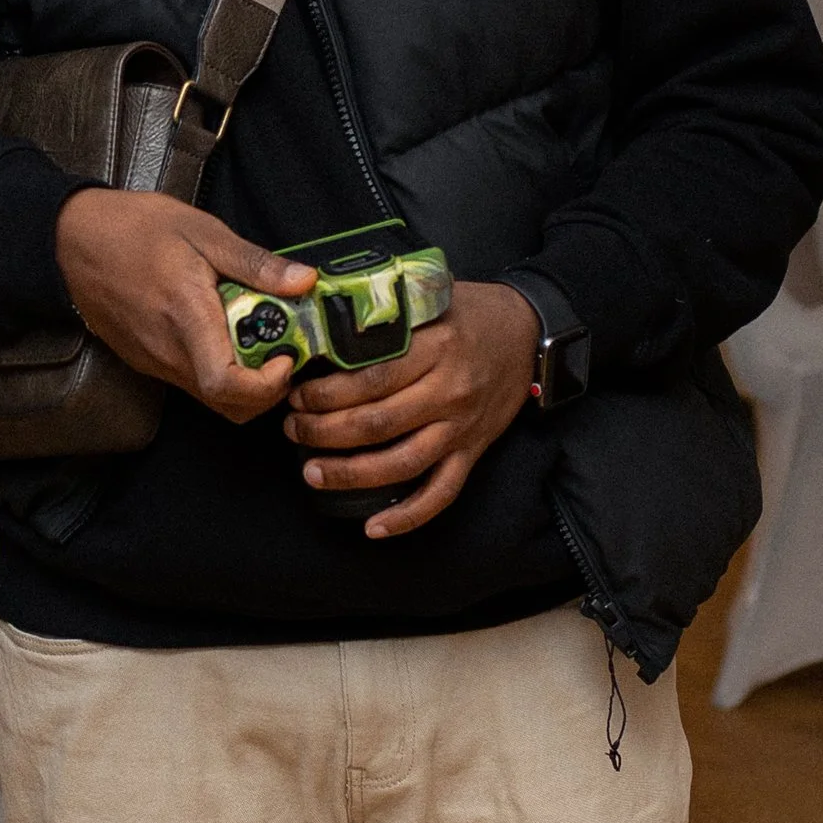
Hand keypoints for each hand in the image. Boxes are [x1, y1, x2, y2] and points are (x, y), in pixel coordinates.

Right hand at [56, 187, 316, 423]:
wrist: (73, 239)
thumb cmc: (134, 229)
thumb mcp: (204, 232)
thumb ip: (256, 264)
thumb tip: (304, 282)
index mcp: (187, 319)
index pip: (228, 386)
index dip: (267, 386)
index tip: (286, 357)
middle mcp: (169, 353)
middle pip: (229, 405)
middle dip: (267, 388)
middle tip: (281, 347)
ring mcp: (156, 362)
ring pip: (211, 397)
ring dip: (243, 379)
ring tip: (252, 333)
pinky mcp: (147, 361)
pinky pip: (191, 381)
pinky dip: (217, 368)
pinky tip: (221, 330)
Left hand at [284, 279, 539, 539]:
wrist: (529, 333)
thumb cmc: (472, 312)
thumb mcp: (431, 295)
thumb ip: (386, 310)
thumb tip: (324, 311)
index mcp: (436, 348)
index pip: (371, 379)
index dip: (327, 394)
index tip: (297, 395)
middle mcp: (449, 391)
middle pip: (377, 424)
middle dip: (325, 433)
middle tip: (293, 430)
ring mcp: (461, 427)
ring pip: (401, 464)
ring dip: (351, 474)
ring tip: (312, 473)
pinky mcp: (472, 451)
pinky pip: (441, 493)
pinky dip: (408, 516)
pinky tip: (373, 527)